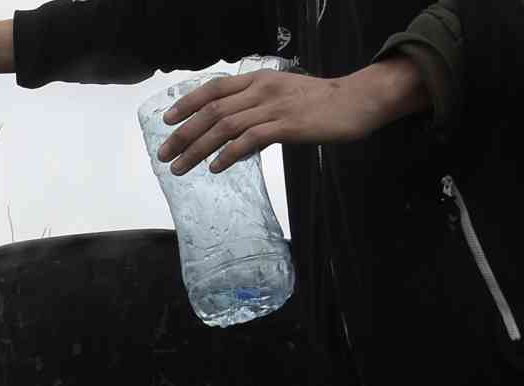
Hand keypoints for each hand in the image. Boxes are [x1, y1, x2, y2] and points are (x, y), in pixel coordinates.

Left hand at [157, 59, 427, 174]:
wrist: (359, 101)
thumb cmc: (321, 103)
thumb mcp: (283, 97)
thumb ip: (257, 110)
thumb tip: (233, 136)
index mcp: (258, 80)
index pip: (213, 89)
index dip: (186, 104)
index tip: (167, 121)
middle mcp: (262, 89)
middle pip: (211, 111)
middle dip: (183, 134)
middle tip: (164, 154)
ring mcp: (274, 106)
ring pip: (224, 126)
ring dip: (197, 148)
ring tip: (180, 167)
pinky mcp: (287, 125)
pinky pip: (249, 140)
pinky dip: (228, 154)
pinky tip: (215, 168)